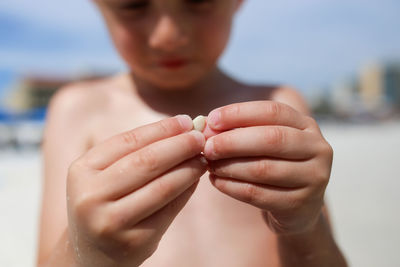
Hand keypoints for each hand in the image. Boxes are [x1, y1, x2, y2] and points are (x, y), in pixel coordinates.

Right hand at [66, 115, 205, 266]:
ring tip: (203, 158)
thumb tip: (182, 131)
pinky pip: (170, 209)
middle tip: (201, 137)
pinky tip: (196, 179)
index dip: (162, 129)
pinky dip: (187, 190)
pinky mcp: (135, 241)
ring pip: (163, 186)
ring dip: (189, 168)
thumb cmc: (103, 203)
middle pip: (147, 162)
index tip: (186, 121)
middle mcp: (91, 197)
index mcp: (82, 171)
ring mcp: (112, 222)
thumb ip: (135, 153)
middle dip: (180, 145)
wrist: (92, 253)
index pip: (129, 141)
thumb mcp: (104, 175)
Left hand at [202, 101, 332, 234]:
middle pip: (270, 139)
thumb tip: (207, 126)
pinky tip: (216, 181)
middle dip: (232, 142)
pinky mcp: (301, 204)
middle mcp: (317, 148)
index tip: (211, 120)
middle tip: (207, 146)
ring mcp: (314, 177)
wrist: (297, 205)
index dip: (239, 113)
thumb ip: (240, 131)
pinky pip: (258, 194)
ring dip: (229, 166)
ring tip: (209, 165)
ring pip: (263, 169)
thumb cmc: (273, 164)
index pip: (272, 111)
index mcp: (306, 126)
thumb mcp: (264, 143)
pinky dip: (231, 187)